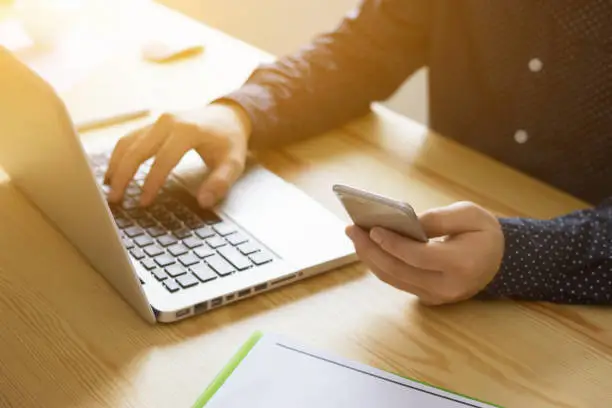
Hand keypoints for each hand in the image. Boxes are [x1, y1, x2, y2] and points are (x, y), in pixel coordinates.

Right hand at [105, 101, 251, 207]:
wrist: (228, 116)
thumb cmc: (230, 141)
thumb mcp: (234, 163)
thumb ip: (220, 182)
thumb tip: (204, 202)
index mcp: (187, 130)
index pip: (163, 159)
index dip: (151, 182)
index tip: (143, 203)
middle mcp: (168, 122)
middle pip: (137, 149)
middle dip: (123, 176)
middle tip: (115, 199)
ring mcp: (157, 121)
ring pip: (127, 143)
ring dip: (116, 166)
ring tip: (109, 190)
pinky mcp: (152, 124)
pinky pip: (129, 139)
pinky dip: (119, 157)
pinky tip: (113, 174)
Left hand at [345, 201, 504, 304]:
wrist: (501, 260)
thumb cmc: (485, 233)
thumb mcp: (469, 215)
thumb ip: (437, 219)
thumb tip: (404, 222)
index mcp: (462, 264)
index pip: (419, 257)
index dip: (393, 244)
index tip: (372, 229)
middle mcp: (448, 287)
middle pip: (399, 271)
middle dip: (371, 250)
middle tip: (352, 229)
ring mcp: (437, 297)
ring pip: (394, 279)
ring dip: (370, 258)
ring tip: (355, 236)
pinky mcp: (429, 298)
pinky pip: (399, 281)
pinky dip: (381, 264)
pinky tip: (369, 247)